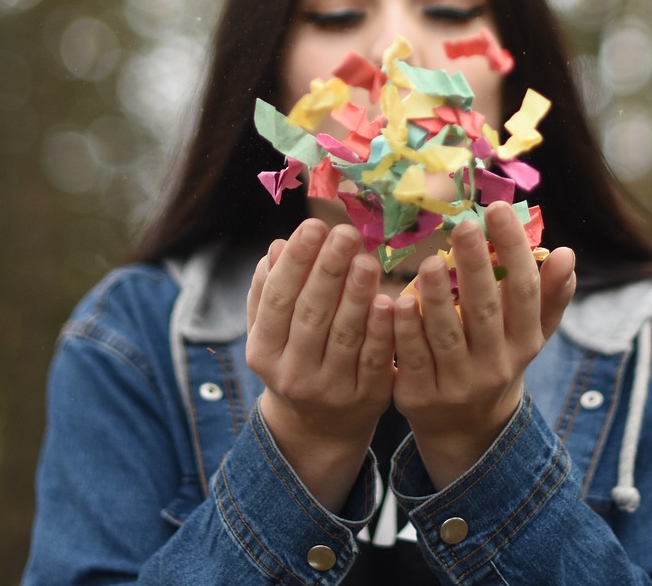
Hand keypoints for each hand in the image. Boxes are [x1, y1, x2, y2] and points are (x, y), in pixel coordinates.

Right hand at [245, 218, 394, 510]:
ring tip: (366, 258)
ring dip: (356, 294)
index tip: (314, 225)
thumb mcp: (271, 330)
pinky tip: (388, 300)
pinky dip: (380, 329)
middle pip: (311, 314)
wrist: (318, 426)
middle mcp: (293, 374)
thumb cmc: (294, 356)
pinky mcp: (366, 398)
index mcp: (264, 351)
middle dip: (329, 270)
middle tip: (346, 233)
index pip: (278, 298)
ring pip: (344, 335)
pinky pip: (375, 358)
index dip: (297, 261)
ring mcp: (330, 389)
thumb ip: (269, 290)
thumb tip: (277, 247)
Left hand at [392, 202, 575, 489]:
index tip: (499, 210)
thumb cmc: (498, 358)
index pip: (525, 291)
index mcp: (524, 342)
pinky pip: (413, 358)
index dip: (514, 250)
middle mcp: (495, 364)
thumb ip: (549, 295)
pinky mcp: (421, 395)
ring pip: (447, 335)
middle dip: (476, 266)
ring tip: (429, 261)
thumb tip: (567, 253)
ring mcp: (458, 383)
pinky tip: (398, 301)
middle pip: (485, 310)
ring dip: (438, 298)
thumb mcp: (528, 334)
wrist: (467, 429)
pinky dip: (406, 330)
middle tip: (465, 224)